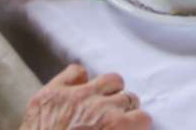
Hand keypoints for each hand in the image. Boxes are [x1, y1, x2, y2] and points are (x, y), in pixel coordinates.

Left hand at [20, 65, 149, 129]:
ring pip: (109, 79)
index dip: (136, 125)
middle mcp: (100, 107)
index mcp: (115, 126)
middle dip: (124, 109)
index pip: (142, 118)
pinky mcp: (53, 92)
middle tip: (115, 118)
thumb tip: (128, 129)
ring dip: (109, 91)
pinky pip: (76, 71)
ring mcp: (75, 96)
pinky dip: (79, 79)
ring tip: (102, 101)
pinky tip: (77, 91)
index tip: (132, 128)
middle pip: (127, 97)